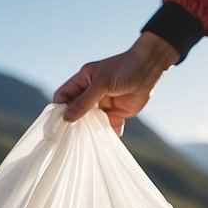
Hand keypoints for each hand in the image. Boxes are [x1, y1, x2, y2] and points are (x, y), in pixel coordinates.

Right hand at [53, 33, 180, 134]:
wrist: (151, 69)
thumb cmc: (125, 69)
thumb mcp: (102, 83)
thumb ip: (84, 102)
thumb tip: (67, 118)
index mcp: (83, 81)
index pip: (63, 96)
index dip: (58, 109)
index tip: (56, 123)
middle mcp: (91, 94)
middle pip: (76, 111)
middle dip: (74, 123)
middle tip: (70, 136)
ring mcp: (103, 104)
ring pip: (91, 121)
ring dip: (90, 130)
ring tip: (89, 138)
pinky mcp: (117, 113)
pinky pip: (108, 126)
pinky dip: (109, 132)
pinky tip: (111, 134)